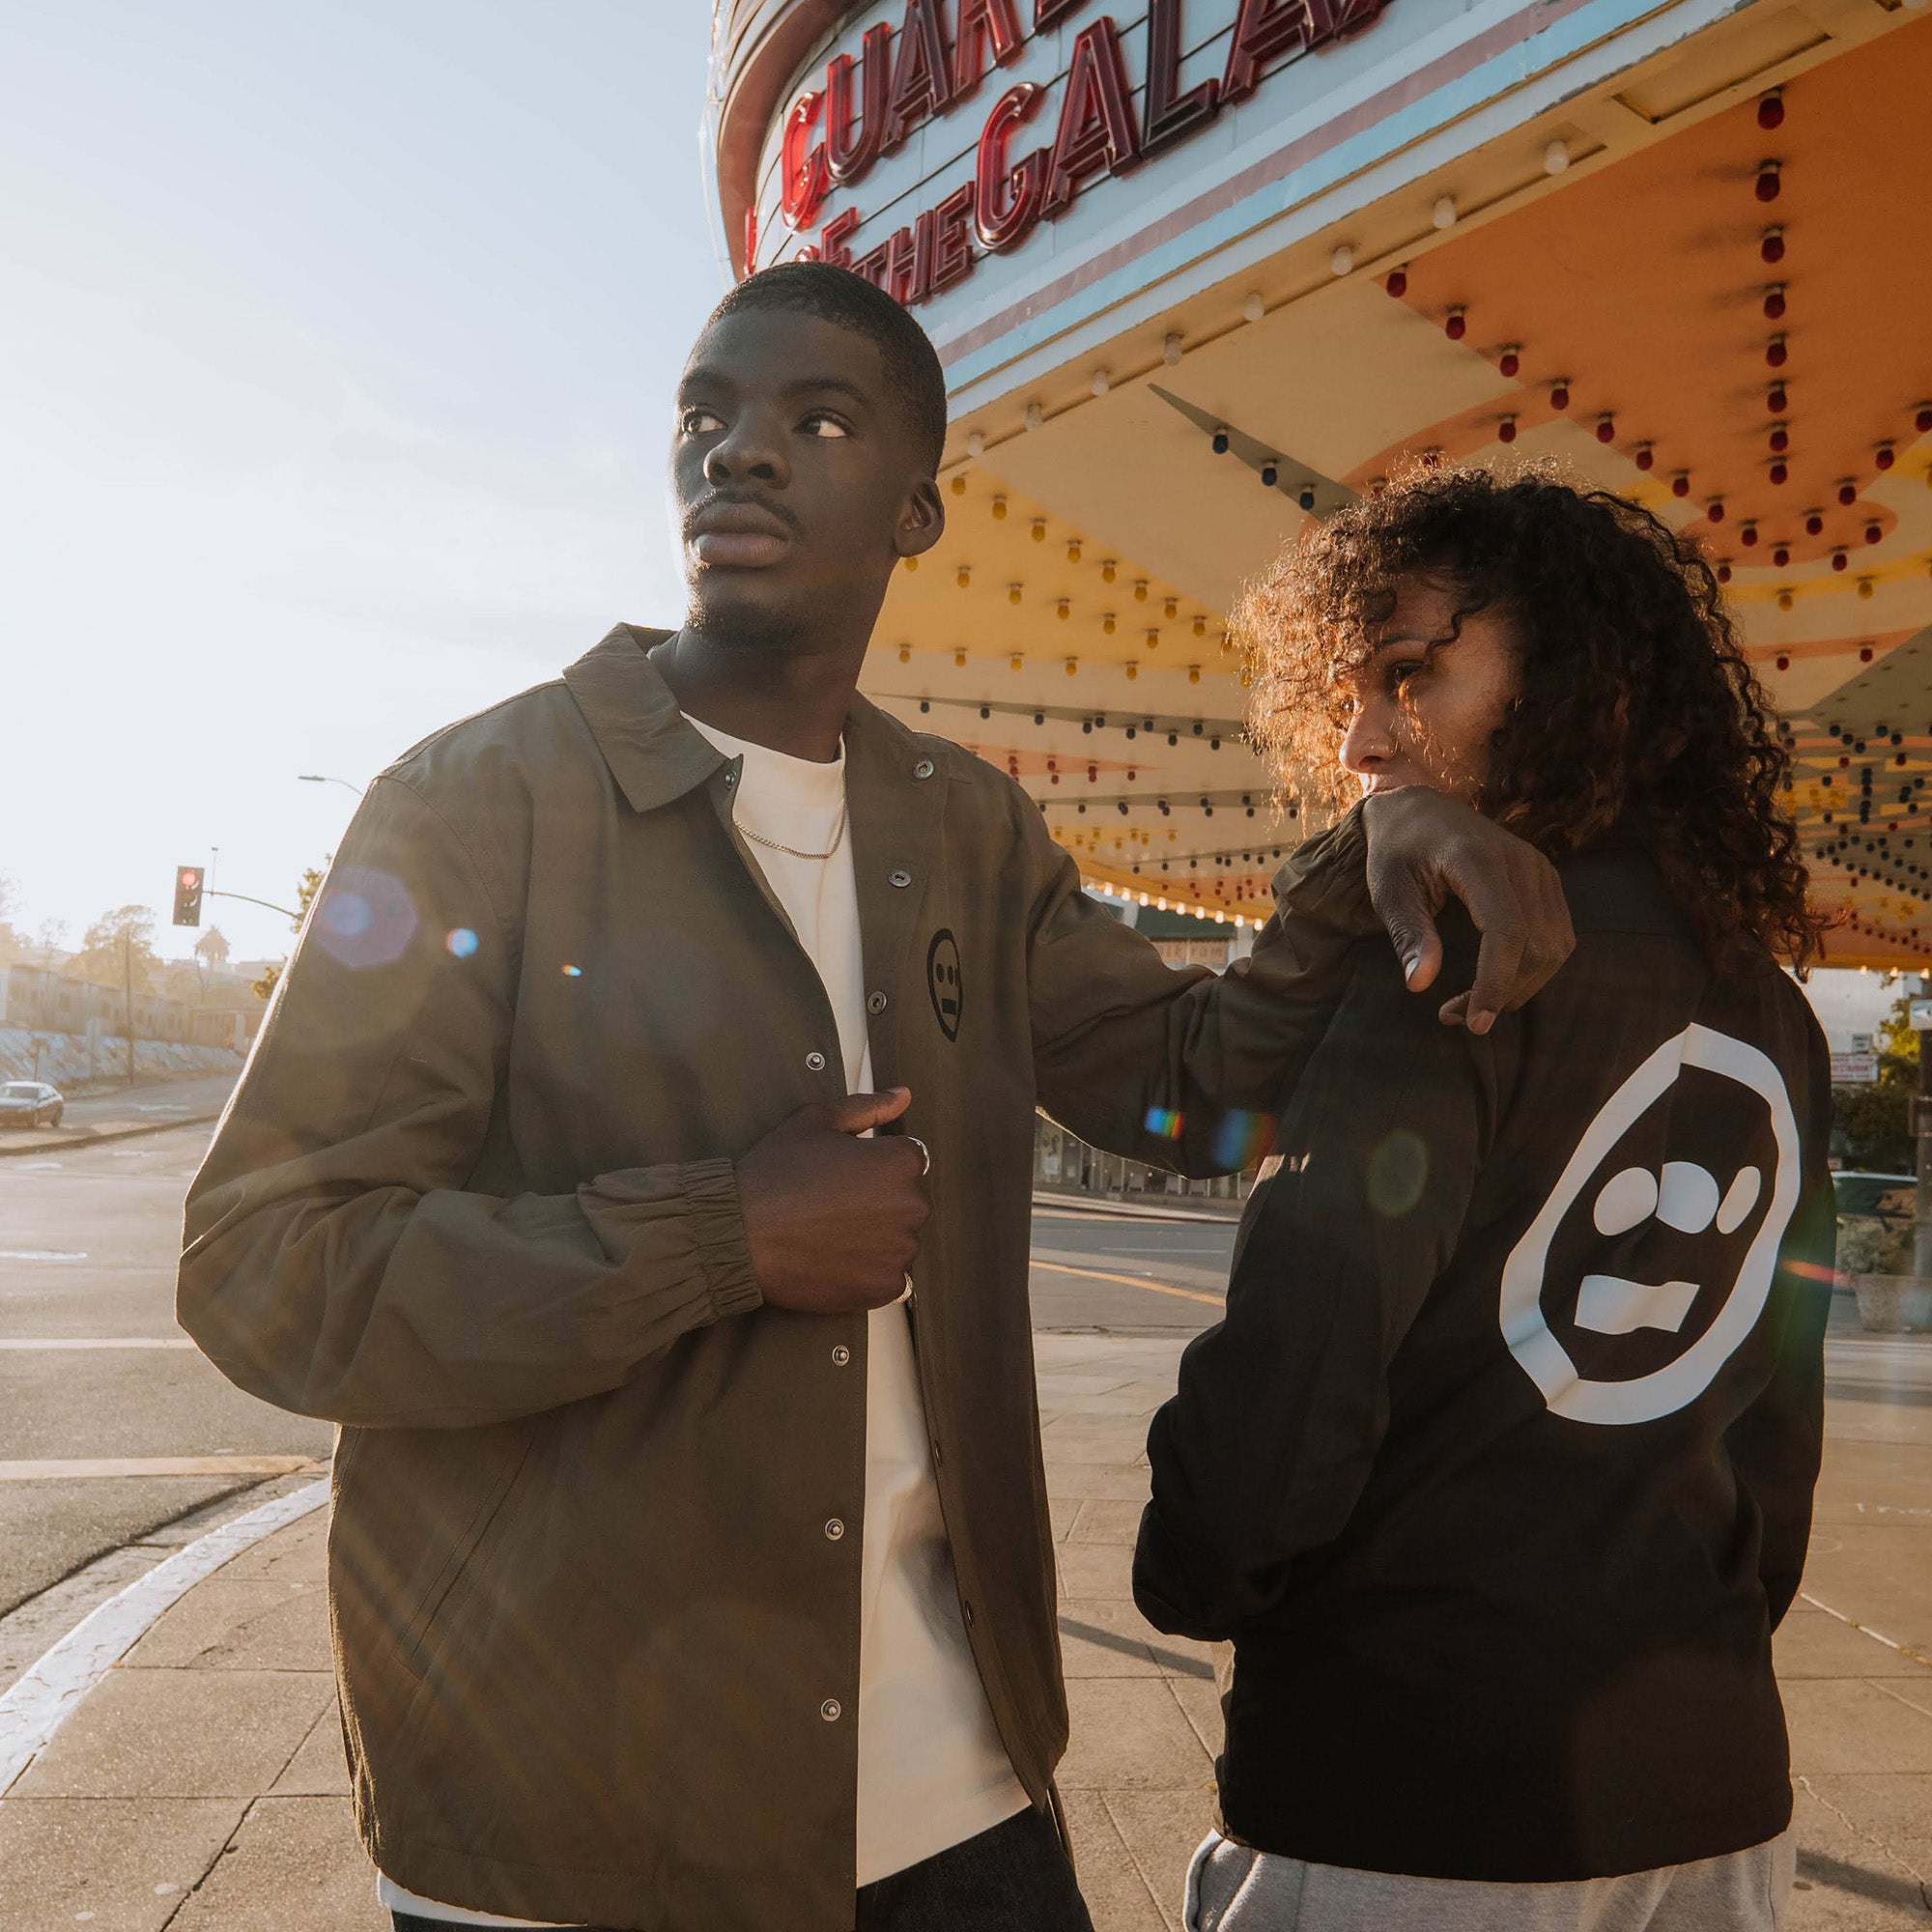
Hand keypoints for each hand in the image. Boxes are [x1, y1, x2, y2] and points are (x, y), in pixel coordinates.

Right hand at [736, 1088, 930, 1313]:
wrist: (737, 1234)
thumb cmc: (774, 1173)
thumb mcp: (816, 1122)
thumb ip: (867, 1107)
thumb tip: (904, 1095)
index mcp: (900, 1162)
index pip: (907, 1162)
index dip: (873, 1167)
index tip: (842, 1179)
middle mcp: (911, 1205)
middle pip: (905, 1202)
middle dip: (877, 1203)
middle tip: (829, 1207)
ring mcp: (900, 1250)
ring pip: (897, 1240)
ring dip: (874, 1239)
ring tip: (828, 1235)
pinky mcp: (885, 1287)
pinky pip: (888, 1277)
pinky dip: (866, 1272)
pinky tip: (832, 1260)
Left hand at [1359, 789, 1574, 1032]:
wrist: (1417, 808)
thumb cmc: (1396, 851)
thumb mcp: (1389, 891)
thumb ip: (1409, 934)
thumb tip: (1419, 985)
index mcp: (1476, 858)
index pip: (1506, 930)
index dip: (1496, 981)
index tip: (1473, 1022)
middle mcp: (1519, 860)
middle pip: (1537, 944)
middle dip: (1503, 992)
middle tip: (1455, 1017)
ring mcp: (1539, 867)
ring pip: (1555, 945)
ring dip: (1522, 986)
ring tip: (1473, 1004)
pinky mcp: (1546, 878)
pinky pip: (1558, 934)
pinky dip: (1535, 967)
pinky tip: (1498, 980)